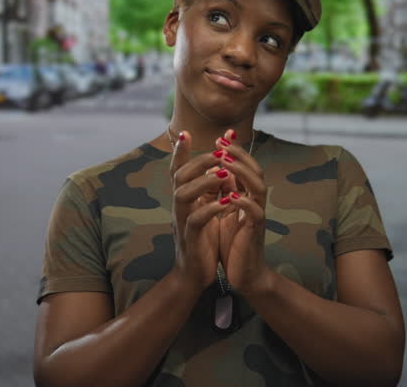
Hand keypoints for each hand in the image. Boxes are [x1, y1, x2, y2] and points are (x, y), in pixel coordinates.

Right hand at [169, 131, 235, 291]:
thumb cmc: (203, 240)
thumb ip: (211, 190)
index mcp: (185, 199)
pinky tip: (227, 202)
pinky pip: (196, 220)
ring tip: (223, 174)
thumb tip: (221, 165)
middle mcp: (179, 207)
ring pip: (183, 194)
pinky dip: (211, 209)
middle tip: (219, 153)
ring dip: (203, 181)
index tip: (185, 131)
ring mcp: (182, 222)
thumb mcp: (207, 210)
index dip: (180, 152)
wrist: (194, 275)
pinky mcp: (191, 239)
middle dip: (198, 161)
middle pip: (179, 176)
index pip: (178, 170)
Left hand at [213, 130, 272, 295]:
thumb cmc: (233, 244)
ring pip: (258, 186)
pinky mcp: (255, 231)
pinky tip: (230, 195)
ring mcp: (257, 216)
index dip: (235, 151)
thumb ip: (225, 193)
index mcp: (246, 197)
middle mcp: (255, 202)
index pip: (245, 167)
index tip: (221, 137)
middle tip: (221, 142)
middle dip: (238, 154)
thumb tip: (218, 171)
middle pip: (255, 170)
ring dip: (241, 172)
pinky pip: (255, 212)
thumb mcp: (225, 213)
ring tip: (224, 161)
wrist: (244, 275)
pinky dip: (243, 202)